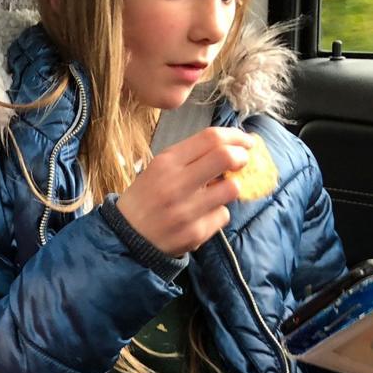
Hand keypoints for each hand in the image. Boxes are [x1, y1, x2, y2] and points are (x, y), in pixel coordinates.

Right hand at [116, 127, 253, 257]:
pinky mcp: (195, 233)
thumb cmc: (146, 197)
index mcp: (166, 163)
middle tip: (243, 162)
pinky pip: (222, 215)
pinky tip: (202, 215)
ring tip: (219, 191)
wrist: (126, 237)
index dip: (235, 136)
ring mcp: (187, 210)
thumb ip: (190, 157)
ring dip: (231, 187)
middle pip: (225, 157)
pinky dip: (217, 212)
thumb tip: (230, 147)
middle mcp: (176, 184)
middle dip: (242, 157)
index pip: (210, 138)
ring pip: (231, 189)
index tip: (246, 141)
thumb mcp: (158, 169)